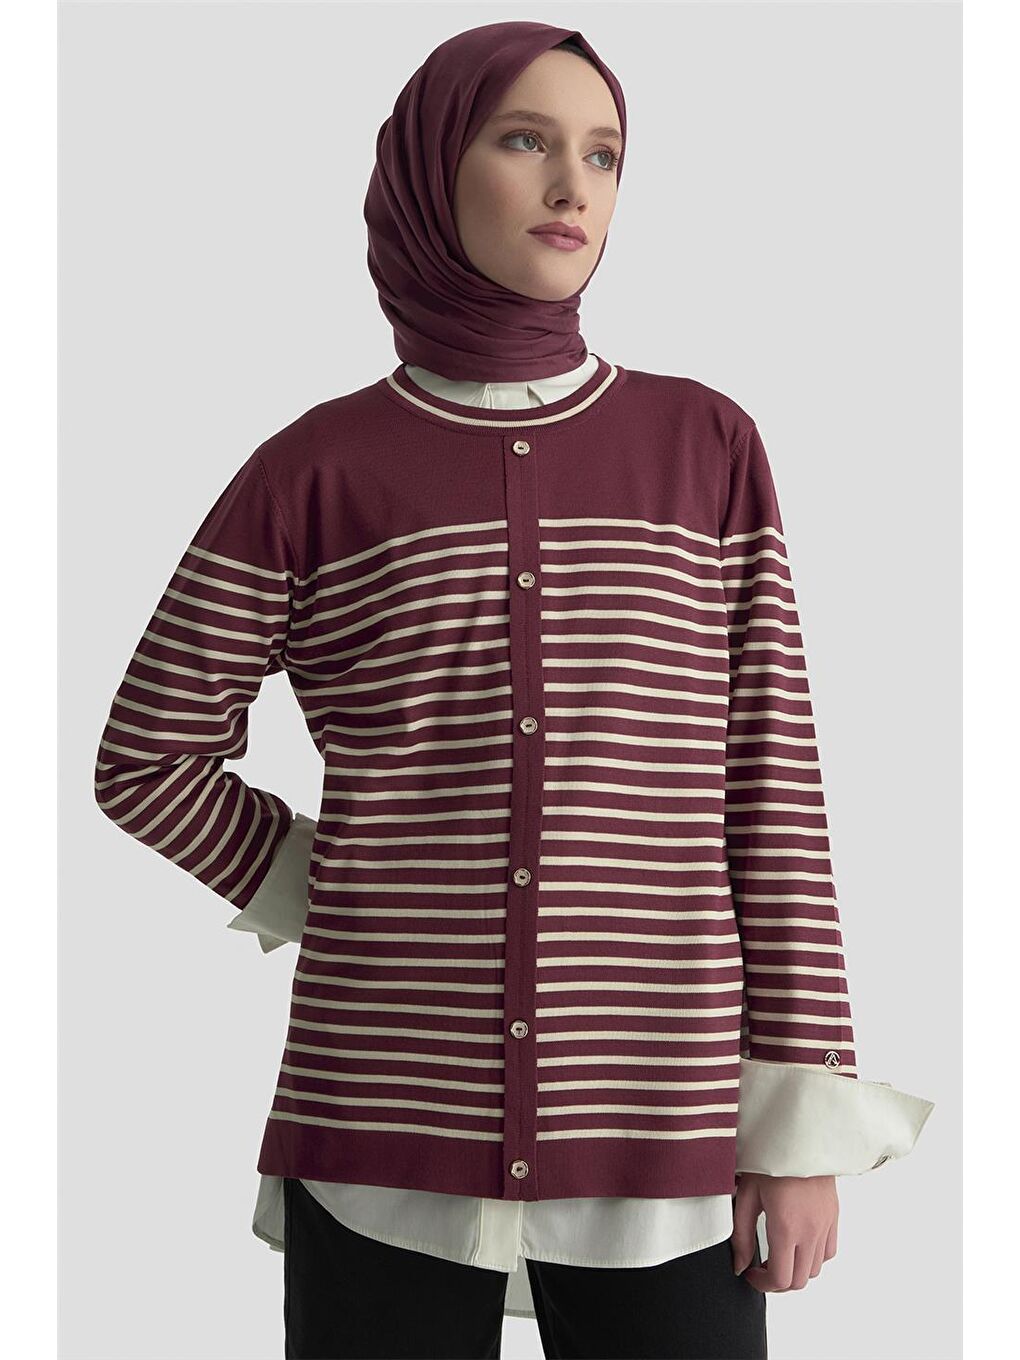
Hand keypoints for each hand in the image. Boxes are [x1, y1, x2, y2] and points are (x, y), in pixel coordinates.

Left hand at [730, 1171, 838, 1291]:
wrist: (797, 1135)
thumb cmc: (768, 1159)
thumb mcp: (747, 1196)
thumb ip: (742, 1235)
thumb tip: (740, 1266)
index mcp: (786, 1227)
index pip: (780, 1279)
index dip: (762, 1284)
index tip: (750, 1272)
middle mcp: (810, 1231)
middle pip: (799, 1281)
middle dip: (777, 1282)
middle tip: (761, 1268)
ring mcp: (825, 1224)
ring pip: (815, 1270)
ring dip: (796, 1271)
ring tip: (778, 1255)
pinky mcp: (833, 1215)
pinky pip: (828, 1251)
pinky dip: (814, 1257)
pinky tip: (798, 1243)